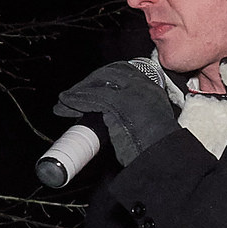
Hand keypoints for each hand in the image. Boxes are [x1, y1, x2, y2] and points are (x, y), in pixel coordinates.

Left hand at [53, 61, 177, 165]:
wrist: (163, 156)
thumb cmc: (157, 146)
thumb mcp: (151, 120)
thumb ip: (137, 111)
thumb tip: (115, 115)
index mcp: (152, 88)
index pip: (123, 71)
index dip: (102, 76)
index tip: (91, 84)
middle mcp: (143, 86)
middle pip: (108, 74)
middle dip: (87, 83)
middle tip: (73, 93)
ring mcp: (131, 93)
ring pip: (97, 85)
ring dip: (77, 93)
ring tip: (64, 101)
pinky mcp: (118, 104)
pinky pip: (92, 97)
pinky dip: (75, 100)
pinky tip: (66, 104)